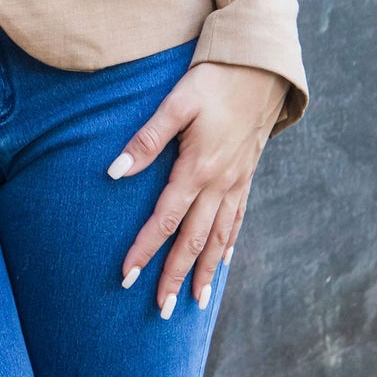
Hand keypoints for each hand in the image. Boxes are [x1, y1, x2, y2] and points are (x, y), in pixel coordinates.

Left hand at [108, 62, 288, 316]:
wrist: (262, 67)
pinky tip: (222, 260)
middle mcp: (220, 183)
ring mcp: (237, 181)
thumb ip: (147, 139)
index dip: (145, 250)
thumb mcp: (178, 102)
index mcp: (198, 168)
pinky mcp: (247, 174)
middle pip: (193, 240)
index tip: (126, 277)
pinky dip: (228, 245)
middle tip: (161, 309)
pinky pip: (237, 219)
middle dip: (176, 276)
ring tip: (195, 302)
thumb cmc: (215, 79)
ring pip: (219, 237)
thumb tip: (114, 171)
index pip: (165, 220)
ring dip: (205, 271)